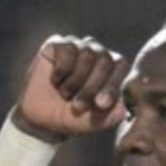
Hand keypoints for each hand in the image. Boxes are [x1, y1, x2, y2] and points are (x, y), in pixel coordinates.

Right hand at [12, 35, 129, 141]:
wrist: (39, 118)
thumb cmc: (70, 118)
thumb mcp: (93, 122)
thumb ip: (112, 115)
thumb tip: (127, 108)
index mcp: (112, 70)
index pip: (121, 67)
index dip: (112, 85)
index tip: (101, 104)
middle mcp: (97, 53)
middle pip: (105, 59)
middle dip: (91, 87)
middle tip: (78, 106)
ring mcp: (78, 46)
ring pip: (87, 54)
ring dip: (75, 81)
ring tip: (65, 94)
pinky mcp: (57, 43)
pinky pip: (67, 50)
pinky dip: (61, 71)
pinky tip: (55, 81)